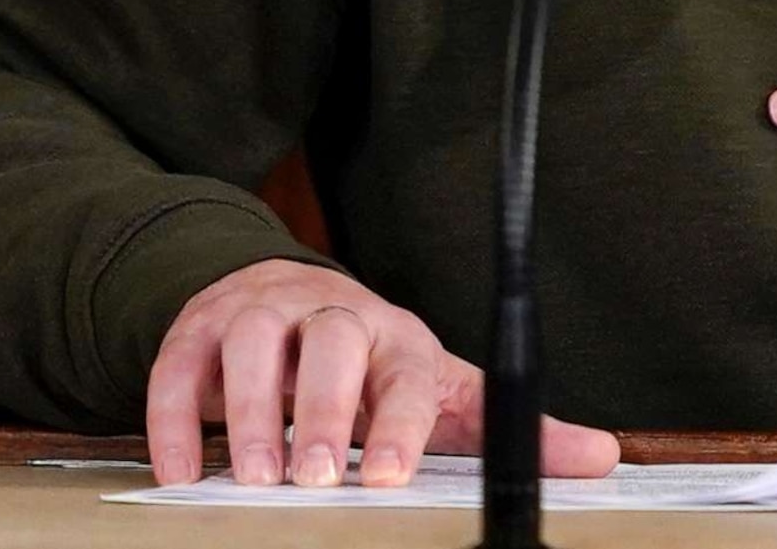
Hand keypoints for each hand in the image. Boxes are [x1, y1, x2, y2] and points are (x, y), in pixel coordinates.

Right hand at [144, 259, 620, 488]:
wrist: (287, 298)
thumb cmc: (372, 365)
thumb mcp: (442, 392)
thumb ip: (512, 429)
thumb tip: (601, 459)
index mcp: (396, 336)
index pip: (403, 369)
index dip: (396, 422)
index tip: (386, 478)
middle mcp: (331, 313)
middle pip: (330, 341)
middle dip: (321, 410)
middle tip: (316, 478)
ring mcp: (262, 313)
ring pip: (254, 343)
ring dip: (248, 412)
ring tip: (250, 478)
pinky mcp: (202, 327)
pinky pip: (180, 364)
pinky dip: (175, 416)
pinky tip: (180, 471)